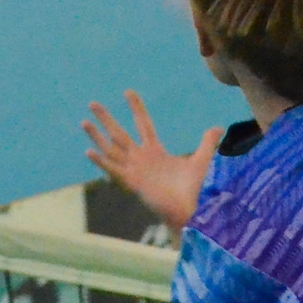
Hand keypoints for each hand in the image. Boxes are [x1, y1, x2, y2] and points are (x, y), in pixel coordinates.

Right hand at [83, 92, 222, 230]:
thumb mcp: (201, 160)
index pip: (142, 124)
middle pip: (119, 134)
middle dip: (106, 119)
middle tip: (92, 103)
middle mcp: (140, 160)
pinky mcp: (133, 183)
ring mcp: (134, 171)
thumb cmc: (194, 190)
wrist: (191, 211)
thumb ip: (207, 142)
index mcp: (154, 152)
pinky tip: (88, 152)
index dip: (136, 108)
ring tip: (84, 122)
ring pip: (111, 149)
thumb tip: (219, 127)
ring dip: (97, 137)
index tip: (127, 92)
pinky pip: (114, 170)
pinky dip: (101, 162)